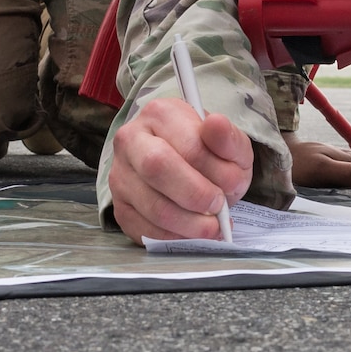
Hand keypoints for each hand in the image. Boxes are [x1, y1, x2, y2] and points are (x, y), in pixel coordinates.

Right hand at [108, 97, 251, 243]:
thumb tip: (216, 124)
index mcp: (161, 114)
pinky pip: (144, 228)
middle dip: (195, 195)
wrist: (190, 172)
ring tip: (211, 226)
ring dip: (189, 223)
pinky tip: (191, 233)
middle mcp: (131, 138)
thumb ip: (228, 138)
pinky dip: (174, 237)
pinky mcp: (119, 206)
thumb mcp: (230, 145)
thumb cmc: (210, 156)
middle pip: (157, 167)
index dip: (215, 172)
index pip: (189, 145)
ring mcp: (120, 173)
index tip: (231, 185)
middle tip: (218, 208)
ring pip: (152, 204)